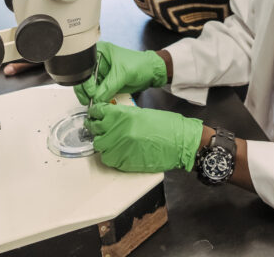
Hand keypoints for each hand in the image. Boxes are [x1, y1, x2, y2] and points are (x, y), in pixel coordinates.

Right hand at [74, 42, 166, 104]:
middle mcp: (99, 62)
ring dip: (91, 96)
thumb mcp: (123, 73)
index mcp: (100, 52)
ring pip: (90, 87)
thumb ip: (108, 86)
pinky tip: (99, 102)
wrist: (152, 72)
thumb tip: (96, 98)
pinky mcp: (107, 83)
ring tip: (94, 103)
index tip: (90, 92)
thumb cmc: (140, 64)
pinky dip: (98, 98)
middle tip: (89, 101)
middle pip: (85, 78)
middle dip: (86, 90)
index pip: (85, 68)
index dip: (85, 81)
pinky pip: (98, 92)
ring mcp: (102, 73)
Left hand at [86, 103, 201, 172]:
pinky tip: (119, 151)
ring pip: (100, 146)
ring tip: (113, 141)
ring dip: (104, 143)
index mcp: (122, 115)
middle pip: (95, 130)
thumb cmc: (166, 126)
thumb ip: (123, 116)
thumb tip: (110, 119)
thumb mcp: (142, 113)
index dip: (95, 113)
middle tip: (100, 128)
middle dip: (96, 128)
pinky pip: (109, 159)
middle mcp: (117, 130)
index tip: (94, 114)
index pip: (98, 112)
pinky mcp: (123, 162)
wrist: (179, 142)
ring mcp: (119, 147)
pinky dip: (111, 156)